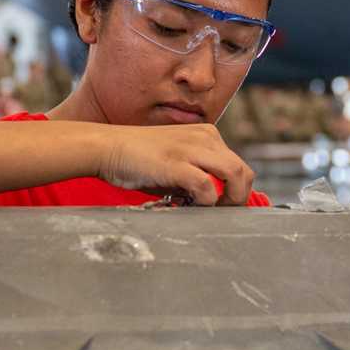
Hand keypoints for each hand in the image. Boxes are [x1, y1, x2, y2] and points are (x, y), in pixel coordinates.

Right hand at [97, 123, 255, 205]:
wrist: (107, 147)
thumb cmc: (139, 159)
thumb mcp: (178, 162)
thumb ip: (199, 176)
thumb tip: (215, 200)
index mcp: (207, 135)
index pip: (238, 166)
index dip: (237, 191)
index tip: (225, 207)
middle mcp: (205, 138)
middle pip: (243, 172)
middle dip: (239, 198)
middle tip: (223, 213)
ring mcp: (192, 149)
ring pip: (234, 175)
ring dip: (229, 200)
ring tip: (212, 211)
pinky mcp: (177, 164)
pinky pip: (207, 186)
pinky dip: (206, 202)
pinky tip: (191, 206)